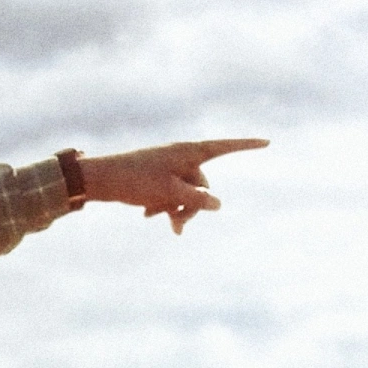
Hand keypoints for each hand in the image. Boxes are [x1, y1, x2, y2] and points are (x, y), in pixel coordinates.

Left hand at [79, 138, 268, 233]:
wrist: (99, 179)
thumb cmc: (135, 180)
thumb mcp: (170, 193)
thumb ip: (197, 200)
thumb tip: (218, 204)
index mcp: (187, 152)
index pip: (224, 148)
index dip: (246, 146)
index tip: (267, 142)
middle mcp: (181, 157)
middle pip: (202, 184)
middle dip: (192, 205)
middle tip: (175, 224)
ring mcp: (169, 167)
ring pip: (186, 192)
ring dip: (176, 208)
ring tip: (156, 218)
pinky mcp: (157, 177)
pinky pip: (171, 193)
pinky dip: (164, 205)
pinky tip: (147, 215)